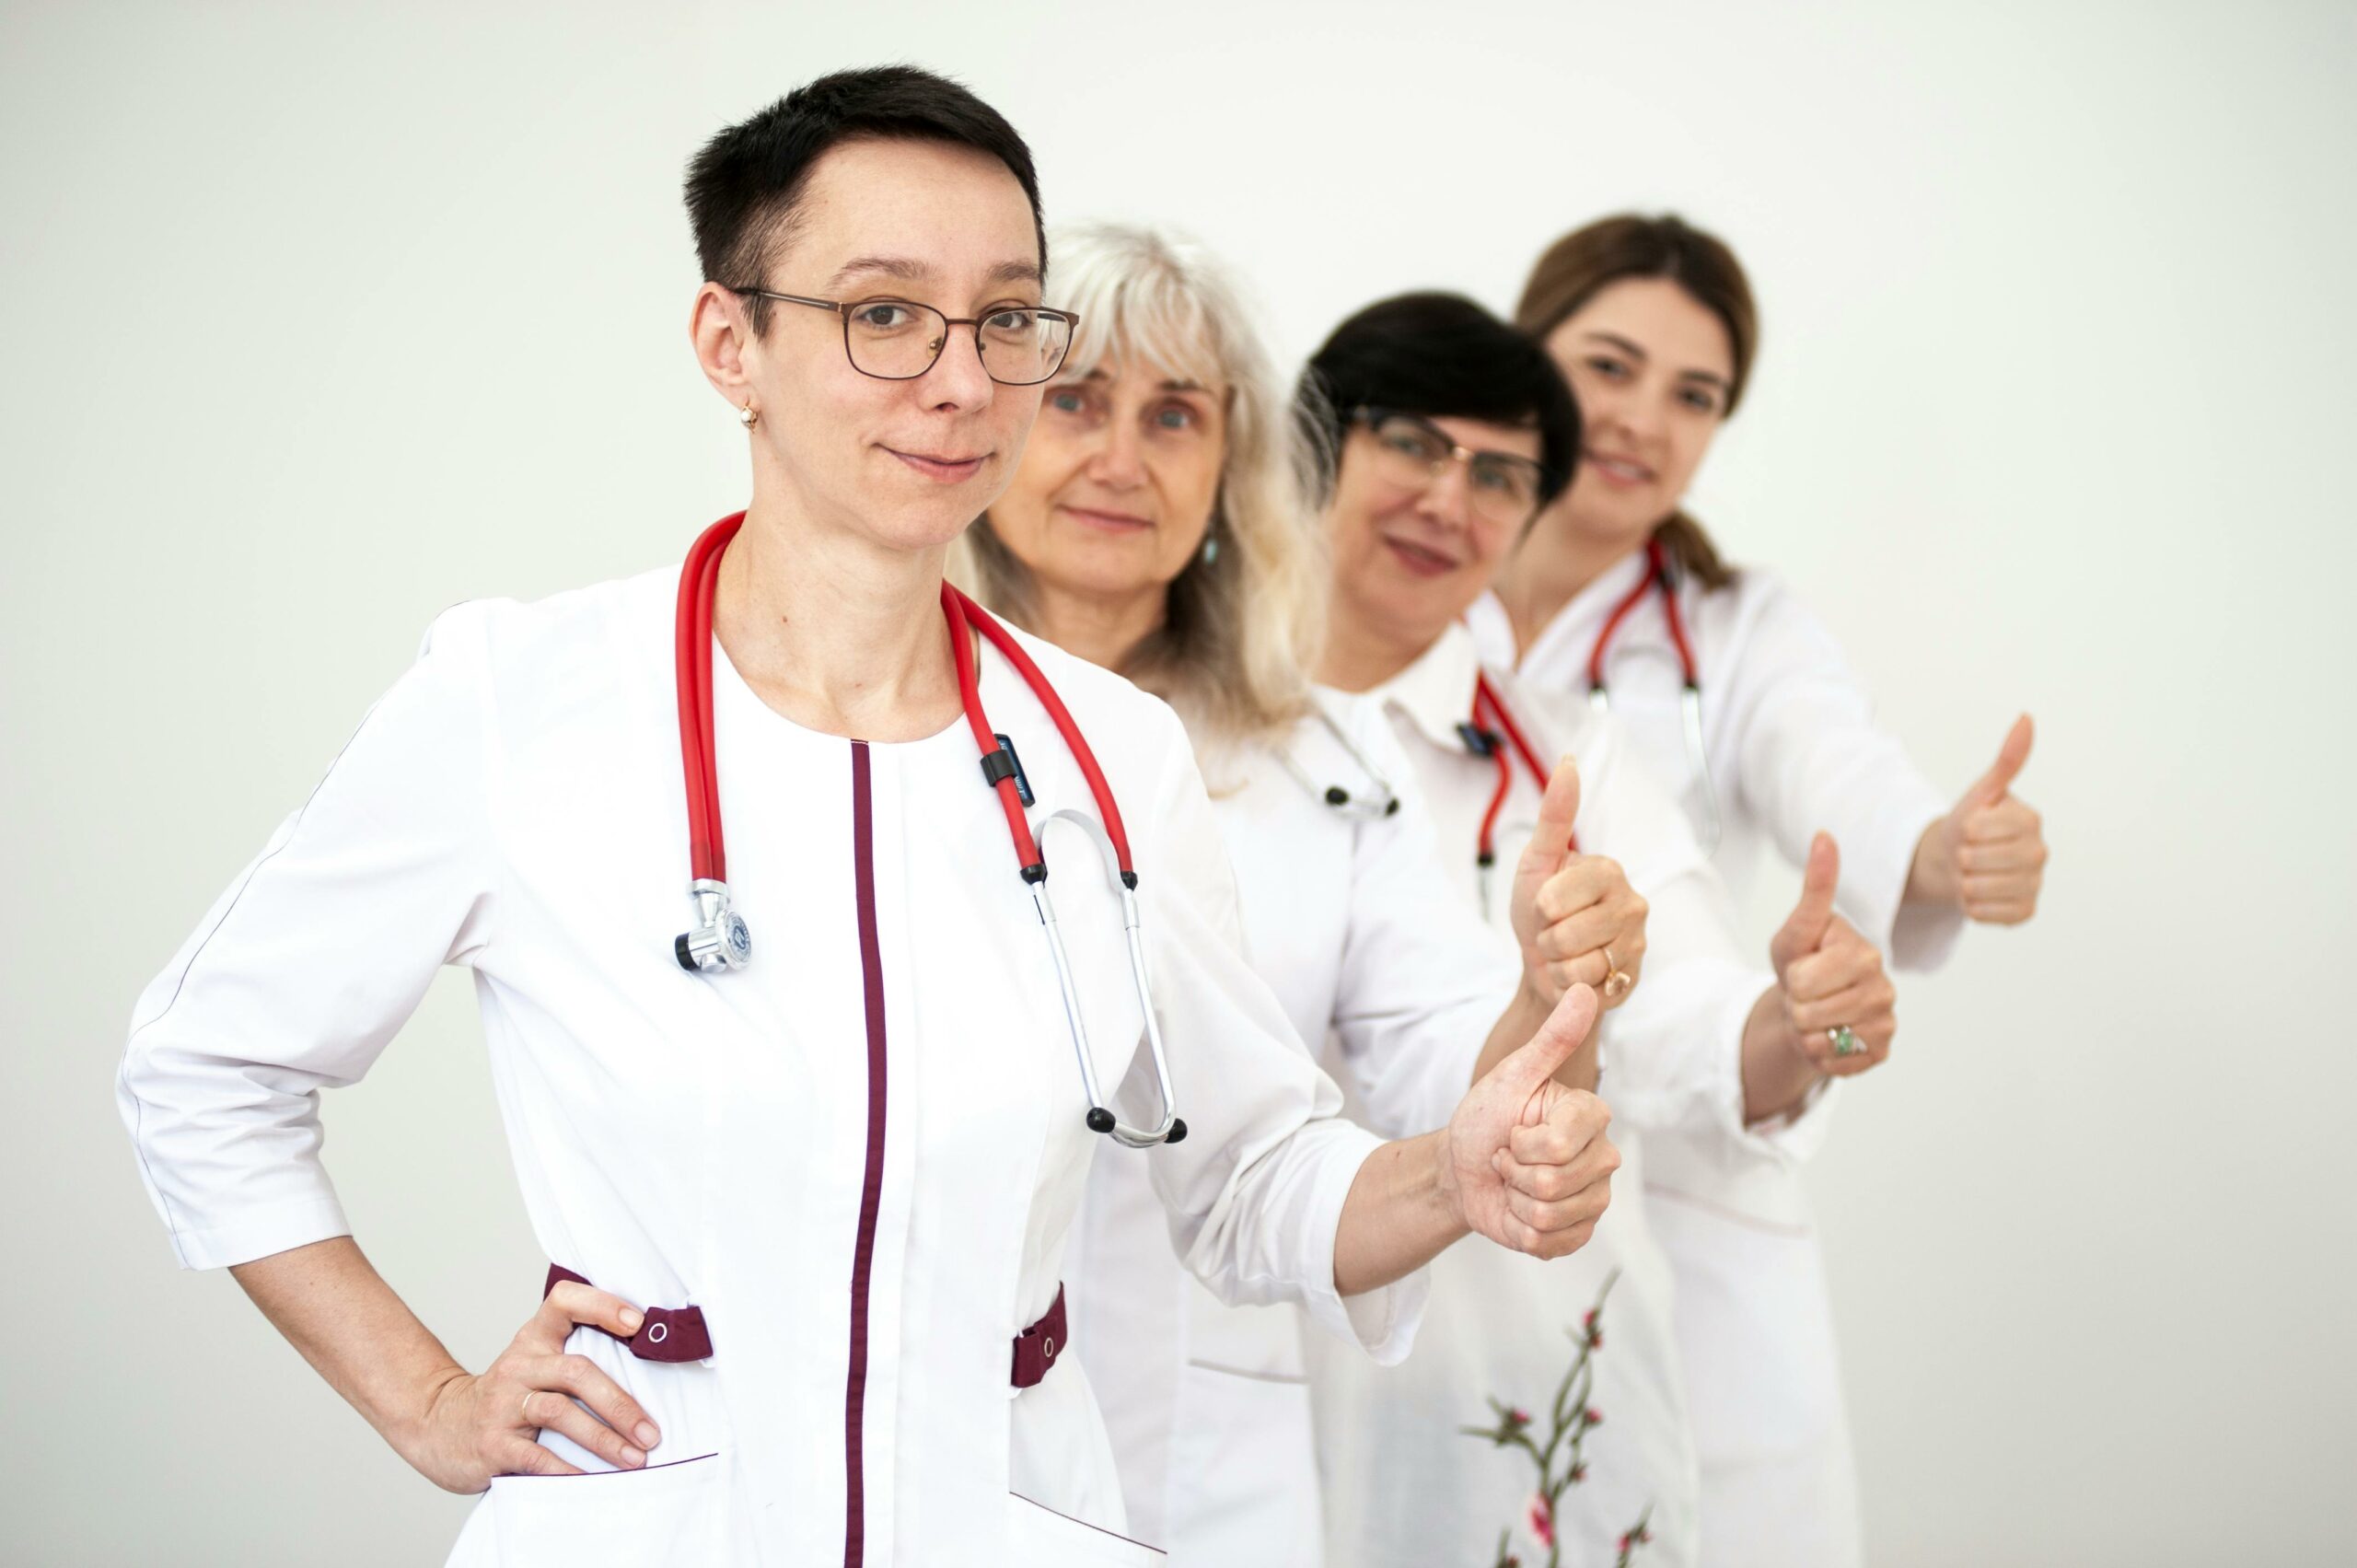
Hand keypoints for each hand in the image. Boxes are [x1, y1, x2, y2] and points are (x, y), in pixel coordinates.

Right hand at [405, 1280, 663, 1491]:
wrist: (436, 1426)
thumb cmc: (505, 1397)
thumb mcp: (533, 1364)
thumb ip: (575, 1358)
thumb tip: (652, 1374)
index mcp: (534, 1339)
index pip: (564, 1302)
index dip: (601, 1305)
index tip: (638, 1323)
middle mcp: (519, 1366)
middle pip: (576, 1371)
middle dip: (620, 1404)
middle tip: (651, 1433)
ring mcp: (502, 1404)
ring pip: (559, 1412)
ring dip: (603, 1438)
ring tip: (635, 1458)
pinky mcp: (492, 1443)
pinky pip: (536, 1455)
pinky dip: (568, 1469)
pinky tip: (593, 1480)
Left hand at [1443, 984, 1619, 1258]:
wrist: (1462, 1169)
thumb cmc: (1487, 1117)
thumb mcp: (1512, 1075)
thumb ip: (1552, 1039)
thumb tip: (1584, 988)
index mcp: (1590, 1115)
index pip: (1560, 1144)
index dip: (1521, 1144)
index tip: (1513, 1130)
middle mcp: (1602, 1156)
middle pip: (1555, 1181)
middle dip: (1514, 1172)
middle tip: (1510, 1157)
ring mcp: (1594, 1197)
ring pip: (1551, 1214)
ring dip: (1515, 1200)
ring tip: (1514, 1181)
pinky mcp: (1578, 1233)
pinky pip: (1550, 1243)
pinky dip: (1519, 1229)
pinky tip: (1518, 1209)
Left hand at [1510, 757, 1648, 1008]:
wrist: (1545, 965)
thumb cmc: (1540, 909)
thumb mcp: (1538, 862)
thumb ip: (1555, 816)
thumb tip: (1568, 761)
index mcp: (1608, 870)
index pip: (1554, 899)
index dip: (1538, 907)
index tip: (1546, 904)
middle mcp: (1632, 903)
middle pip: (1565, 934)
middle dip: (1547, 939)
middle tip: (1555, 931)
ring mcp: (1636, 944)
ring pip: (1579, 964)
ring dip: (1559, 964)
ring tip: (1566, 953)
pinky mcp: (1632, 979)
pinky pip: (1589, 990)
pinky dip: (1572, 986)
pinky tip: (1579, 975)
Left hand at [1770, 833, 1895, 1077]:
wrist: (1807, 1006)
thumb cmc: (1802, 962)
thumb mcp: (1798, 927)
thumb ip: (1815, 886)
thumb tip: (1824, 835)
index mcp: (1863, 951)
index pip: (1803, 979)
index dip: (1792, 979)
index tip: (1805, 967)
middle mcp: (1883, 985)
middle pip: (1809, 1011)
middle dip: (1796, 1006)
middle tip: (1808, 994)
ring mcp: (1886, 1019)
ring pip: (1820, 1038)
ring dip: (1806, 1030)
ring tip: (1816, 1013)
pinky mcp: (1881, 1049)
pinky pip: (1835, 1062)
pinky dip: (1820, 1053)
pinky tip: (1829, 1035)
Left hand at [1914, 715, 2047, 924]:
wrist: (1956, 862)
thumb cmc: (1969, 824)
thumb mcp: (1981, 792)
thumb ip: (2006, 760)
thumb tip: (2027, 718)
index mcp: (2031, 820)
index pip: (1979, 829)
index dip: (1964, 830)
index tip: (1971, 828)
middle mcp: (2040, 852)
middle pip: (1978, 861)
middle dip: (1962, 857)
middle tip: (1968, 853)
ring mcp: (2035, 884)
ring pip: (1980, 889)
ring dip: (1964, 882)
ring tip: (1971, 872)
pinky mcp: (2025, 911)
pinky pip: (1986, 914)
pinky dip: (1972, 906)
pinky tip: (1978, 893)